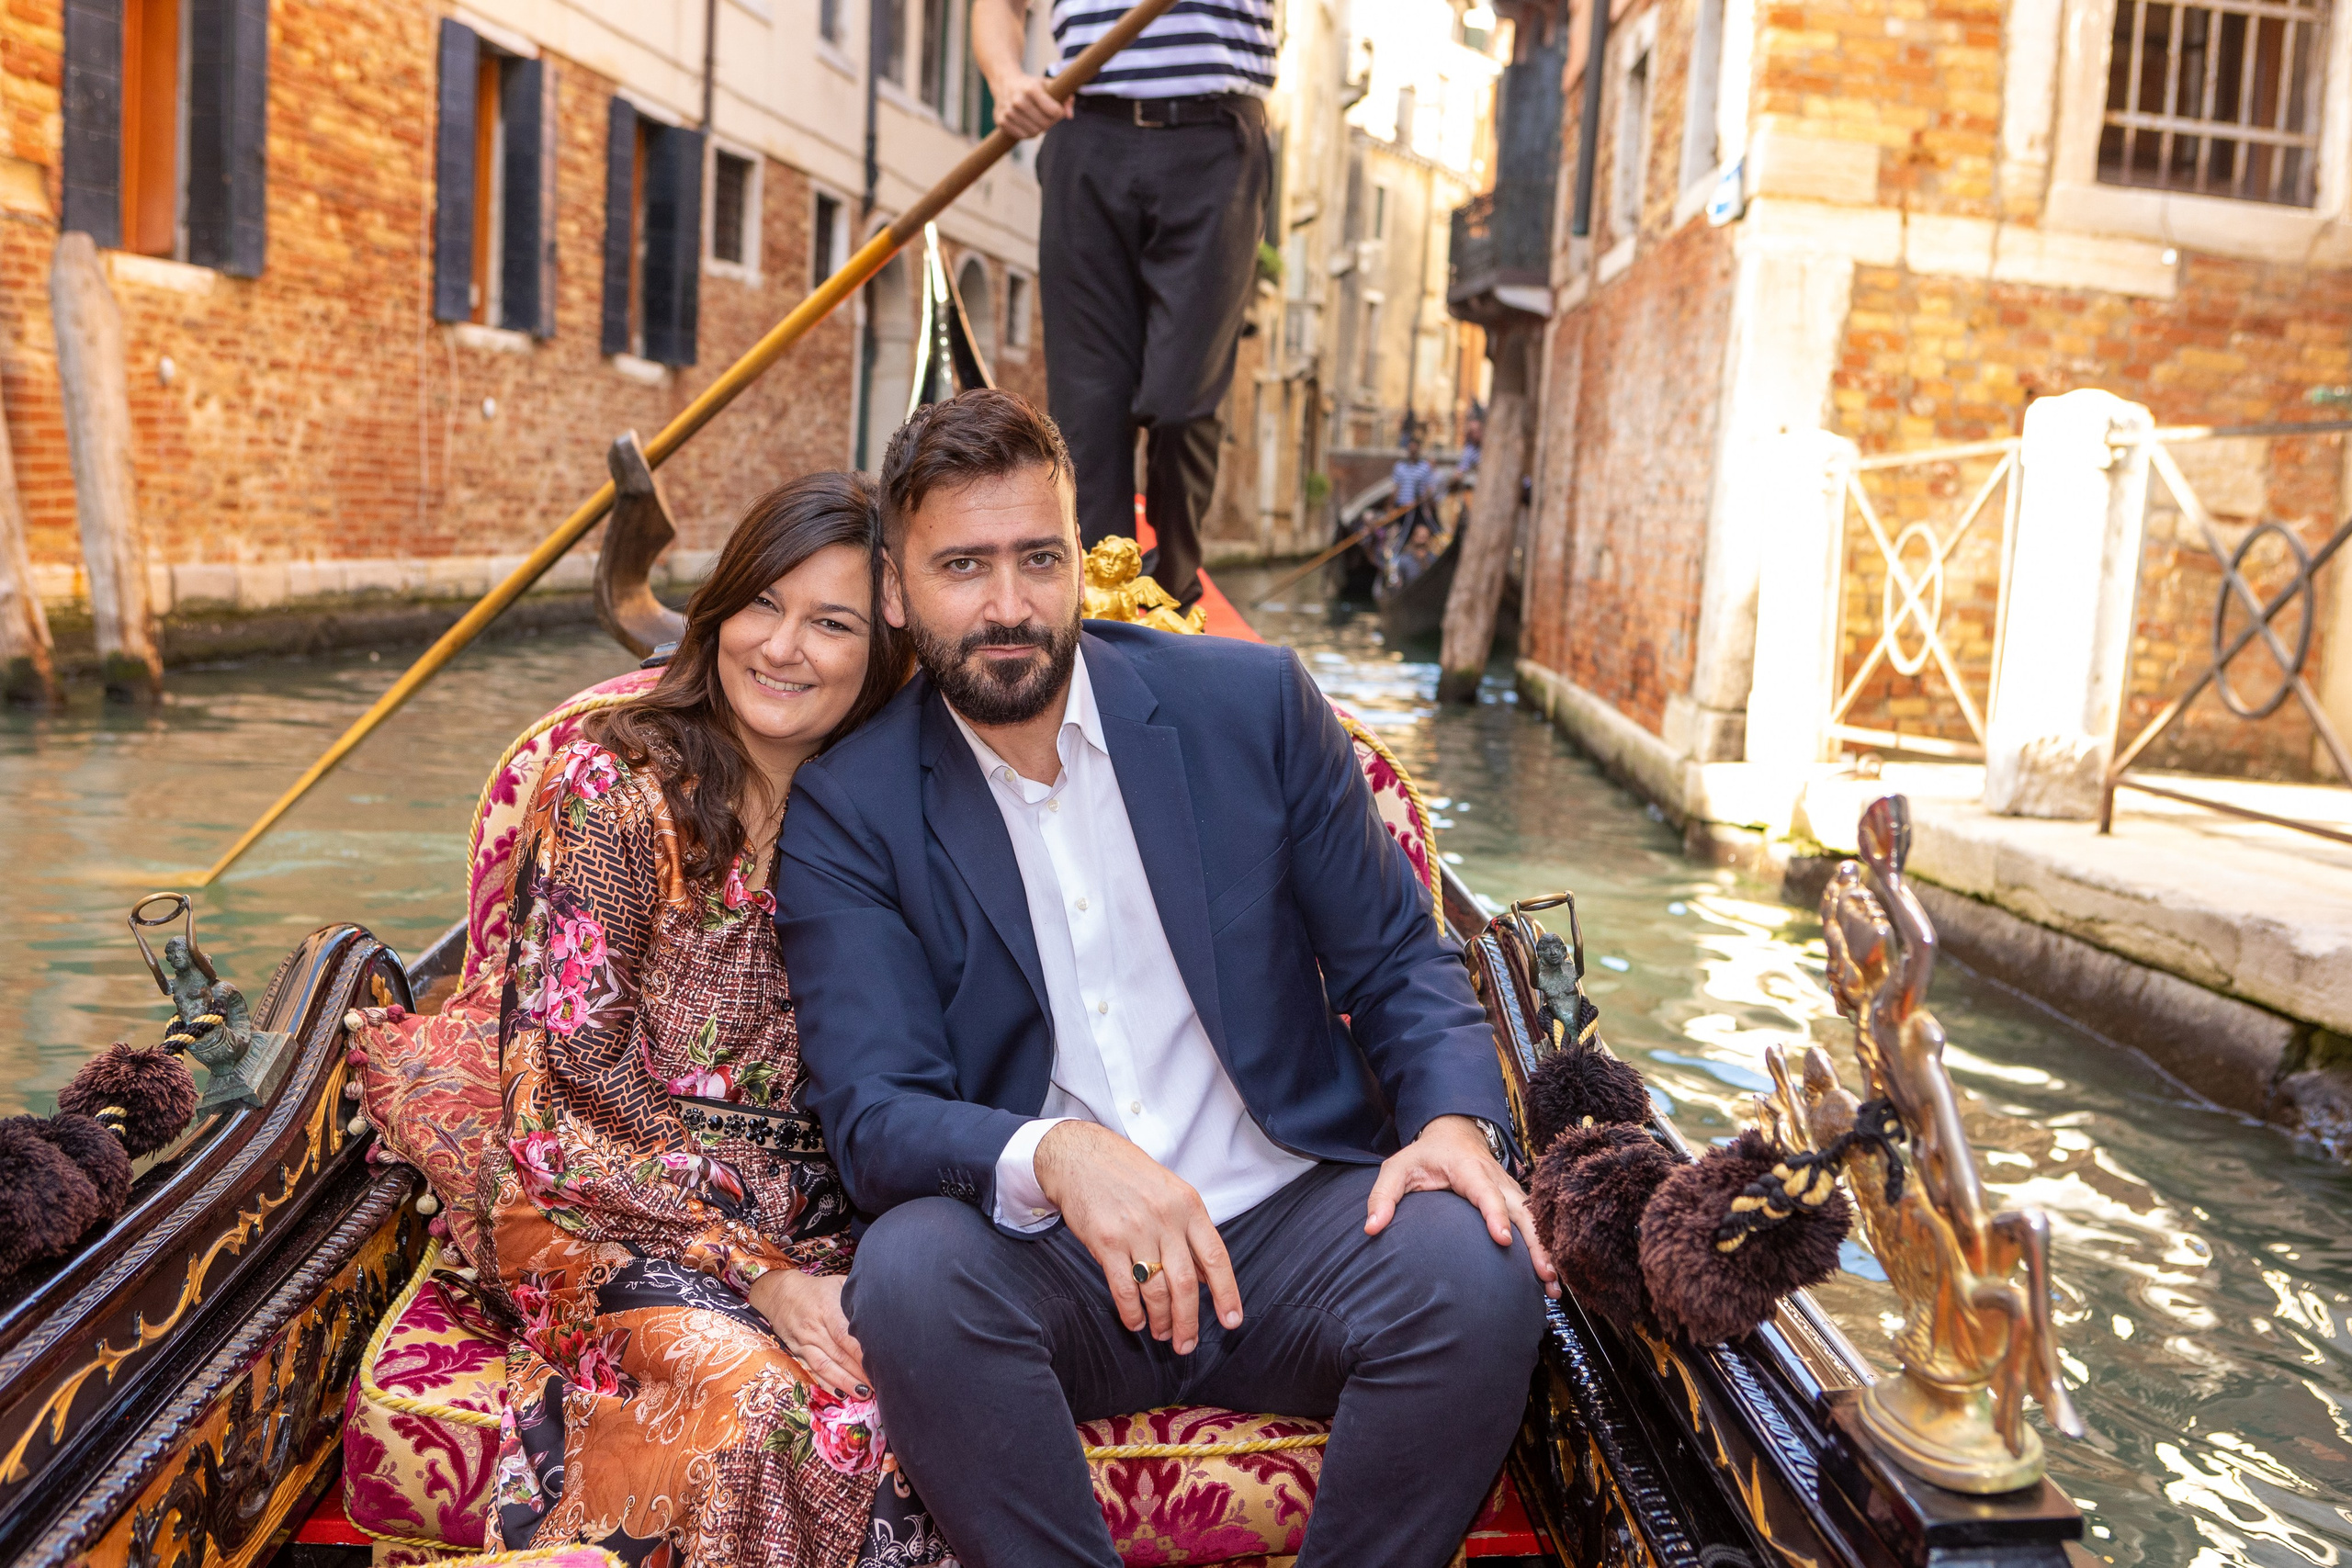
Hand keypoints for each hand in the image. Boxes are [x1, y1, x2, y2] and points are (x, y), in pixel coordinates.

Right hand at [748, 1269, 871, 1397]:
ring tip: (864, 1393)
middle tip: (880, 1383)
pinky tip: (840, 1394)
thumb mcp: (838, 1284)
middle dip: (859, 1371)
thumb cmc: (818, 1289)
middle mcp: (814, 1327)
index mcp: (826, 1307)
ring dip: (845, 1382)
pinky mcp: (797, 1353)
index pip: (845, 1334)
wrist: (781, 1293)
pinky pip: (812, 1371)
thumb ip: (857, 1297)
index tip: (880, 1363)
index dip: (860, 1352)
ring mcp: (804, 1342)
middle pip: (838, 1354)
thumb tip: (883, 1309)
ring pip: (825, 1366)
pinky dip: (826, 1384)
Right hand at [990, 68, 1071, 138]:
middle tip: (1048, 116)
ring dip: (1039, 128)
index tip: (1058, 110)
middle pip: (1045, 124)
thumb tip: (1069, 116)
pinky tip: (1027, 122)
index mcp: (1031, 89)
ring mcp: (1008, 112)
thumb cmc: (1031, 85)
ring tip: (1037, 118)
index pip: (1054, 112)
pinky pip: (1023, 136)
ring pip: (1034, 132)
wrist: (1004, 82)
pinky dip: (1028, 132)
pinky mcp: (1001, 121)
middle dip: (1051, 122)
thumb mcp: (1049, 85)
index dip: (1059, 113)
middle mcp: (1018, 101)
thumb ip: (1065, 97)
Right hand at [1036, 1120, 1242, 1354]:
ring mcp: (1135, 1230)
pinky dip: (1132, 1312)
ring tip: (1162, 1333)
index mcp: (1188, 1205)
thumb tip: (1204, 1277)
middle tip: (1187, 1344)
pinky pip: (1124, 1289)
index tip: (1231, 1320)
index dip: (1226, 1293)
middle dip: (1188, 1322)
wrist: (1080, 1156)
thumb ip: (1188, 1231)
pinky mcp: (1106, 1242)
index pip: (1216, 1257)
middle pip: (1185, 1284)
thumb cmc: (1128, 1174)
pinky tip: (1136, 1321)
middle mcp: (1165, 1219)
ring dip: (1161, 1320)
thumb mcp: (1170, 1192)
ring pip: (1155, 1291)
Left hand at [1366, 1115, 1560, 1298]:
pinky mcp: (1516, 1201)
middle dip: (1535, 1242)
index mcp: (1469, 1170)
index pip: (1484, 1193)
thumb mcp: (1397, 1168)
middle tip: (1544, 1273)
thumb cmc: (1425, 1155)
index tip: (1502, 1240)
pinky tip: (1552, 1277)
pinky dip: (1546, 1246)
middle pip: (1521, 1212)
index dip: (1494, 1215)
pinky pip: (1534, 1224)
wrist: (1455, 1133)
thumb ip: (1383, 1197)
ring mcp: (1510, 1190)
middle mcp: (1496, 1180)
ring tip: (1553, 1283)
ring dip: (1546, 1250)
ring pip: (1533, 1220)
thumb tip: (1371, 1228)